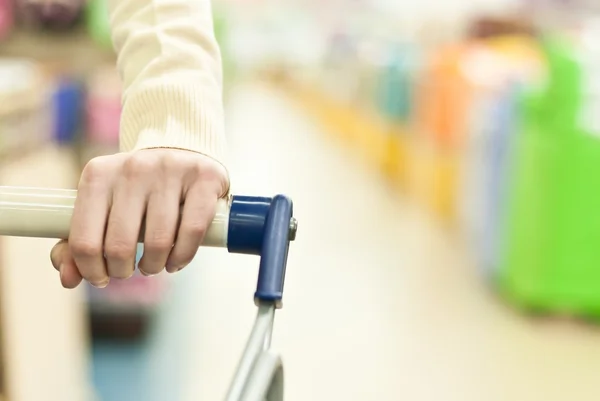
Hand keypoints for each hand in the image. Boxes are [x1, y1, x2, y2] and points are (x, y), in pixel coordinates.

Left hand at [50, 149, 228, 288]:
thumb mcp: (103, 207)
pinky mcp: (204, 177)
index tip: (101, 277)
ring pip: (159, 241)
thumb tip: (68, 280)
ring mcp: (170, 169)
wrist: (182, 151)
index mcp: (98, 174)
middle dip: (122, 270)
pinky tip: (176, 261)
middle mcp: (133, 167)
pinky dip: (182, 256)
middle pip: (120, 245)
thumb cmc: (138, 190)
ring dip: (154, 266)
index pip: (84, 240)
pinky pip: (192, 231)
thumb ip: (78, 244)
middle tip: (128, 270)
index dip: (91, 270)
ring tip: (154, 266)